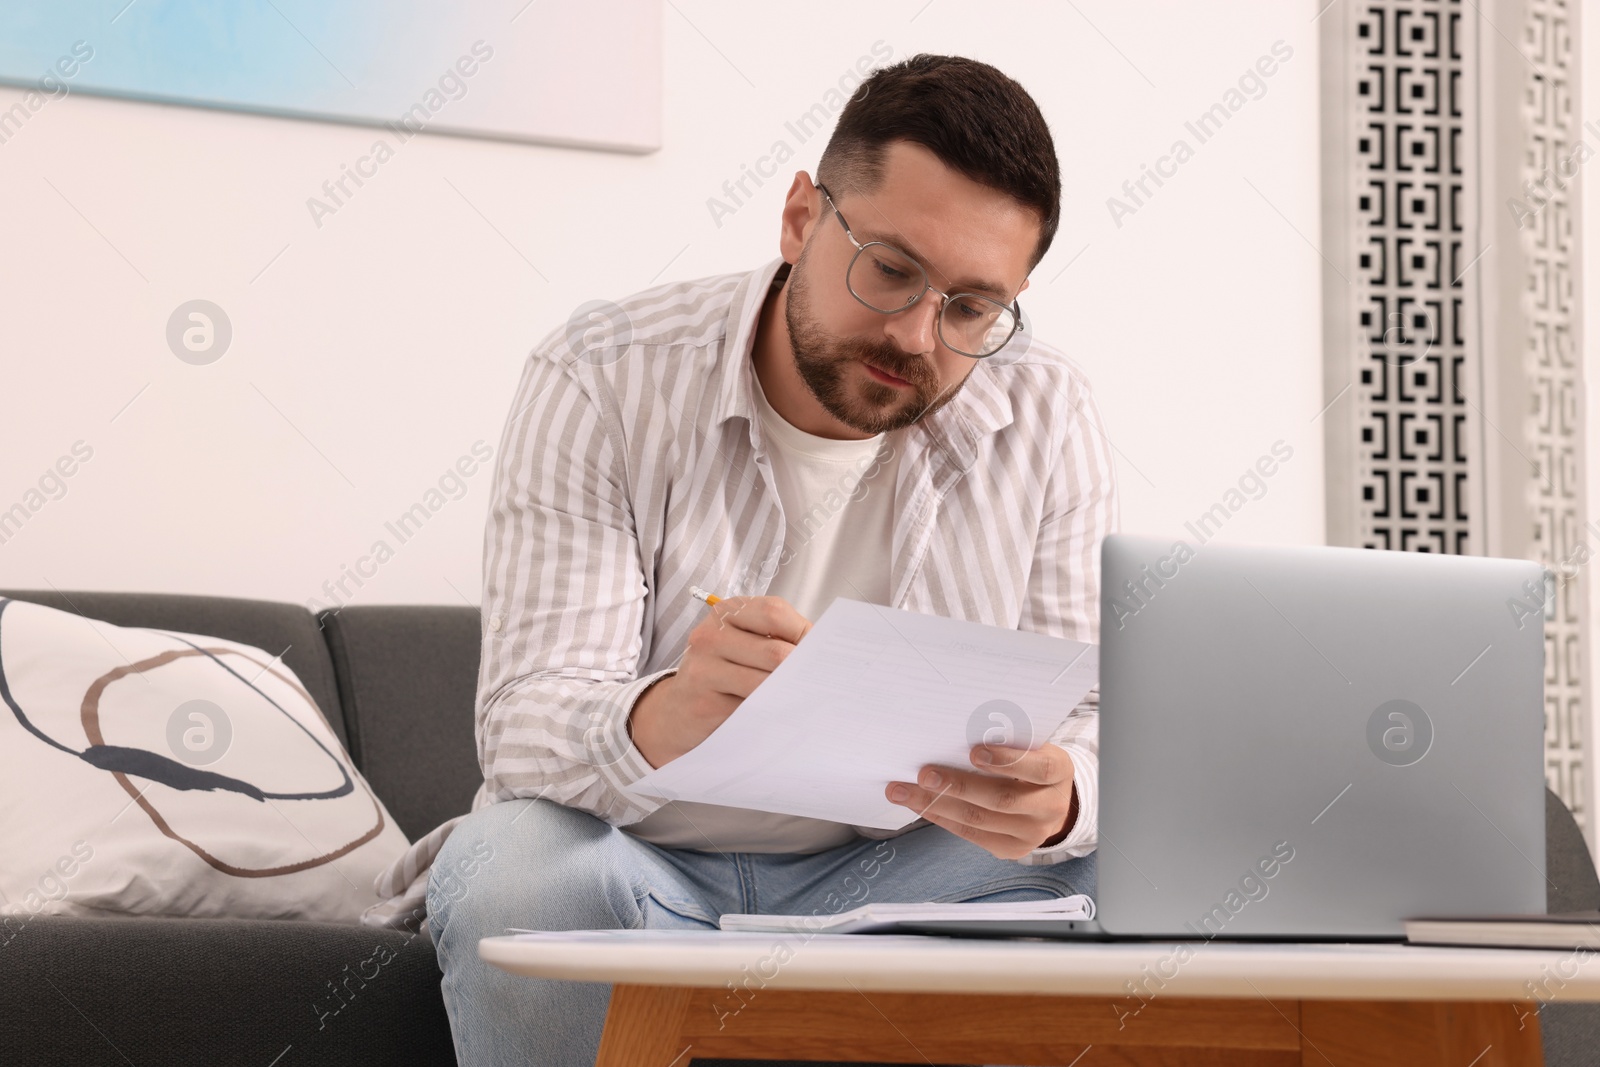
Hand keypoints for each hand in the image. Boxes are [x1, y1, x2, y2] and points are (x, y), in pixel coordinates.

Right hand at [629, 595, 812, 767]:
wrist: (676, 712)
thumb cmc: (720, 674)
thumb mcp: (742, 645)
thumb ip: (777, 640)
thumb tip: (822, 652)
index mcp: (726, 613)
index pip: (775, 613)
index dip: (805, 634)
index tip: (821, 653)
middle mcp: (710, 635)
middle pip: (776, 652)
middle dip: (803, 670)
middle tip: (819, 684)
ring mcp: (704, 669)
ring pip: (766, 682)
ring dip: (790, 694)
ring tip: (804, 700)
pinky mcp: (704, 703)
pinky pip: (751, 708)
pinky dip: (772, 713)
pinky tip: (779, 715)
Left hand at [885, 743, 1077, 859]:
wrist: (1052, 801)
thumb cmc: (1030, 762)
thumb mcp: (1030, 746)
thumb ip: (1005, 741)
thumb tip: (954, 734)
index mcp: (1059, 771)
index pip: (1038, 768)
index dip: (1007, 761)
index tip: (974, 751)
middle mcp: (1050, 806)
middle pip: (1001, 799)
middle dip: (958, 786)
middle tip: (924, 773)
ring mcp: (1032, 833)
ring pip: (979, 820)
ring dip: (936, 804)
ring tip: (903, 790)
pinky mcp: (1011, 849)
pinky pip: (971, 835)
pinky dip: (941, 817)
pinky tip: (919, 804)